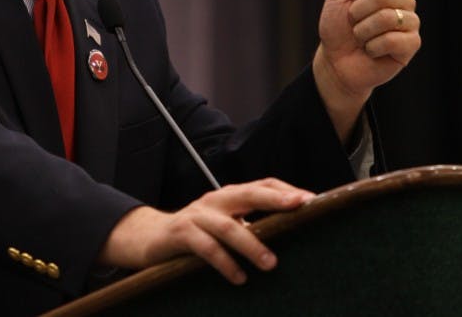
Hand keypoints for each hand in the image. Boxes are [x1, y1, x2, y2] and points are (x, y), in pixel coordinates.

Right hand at [96, 179, 314, 283]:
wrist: (150, 237)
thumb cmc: (196, 233)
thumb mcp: (224, 225)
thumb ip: (249, 225)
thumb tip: (289, 236)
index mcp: (229, 196)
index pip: (261, 185)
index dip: (285, 190)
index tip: (311, 200)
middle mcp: (215, 200)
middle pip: (248, 194)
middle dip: (274, 200)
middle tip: (299, 207)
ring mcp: (197, 215)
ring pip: (228, 226)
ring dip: (251, 244)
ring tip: (271, 263)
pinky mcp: (181, 233)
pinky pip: (206, 248)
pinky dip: (224, 262)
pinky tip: (238, 277)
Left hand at [314, 0, 420, 140]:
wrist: (335, 62)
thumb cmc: (337, 28)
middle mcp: (404, 1)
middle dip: (357, 11)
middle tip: (353, 22)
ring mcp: (410, 23)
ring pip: (387, 17)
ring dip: (362, 30)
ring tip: (361, 38)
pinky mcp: (412, 45)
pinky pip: (393, 40)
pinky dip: (372, 47)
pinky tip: (371, 50)